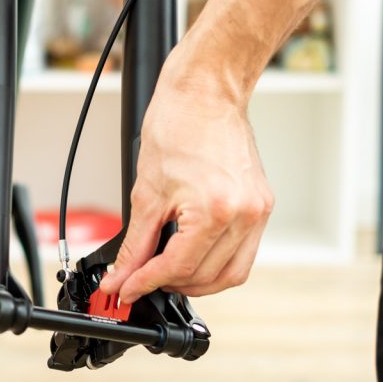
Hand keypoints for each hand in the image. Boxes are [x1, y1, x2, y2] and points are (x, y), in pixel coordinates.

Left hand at [98, 45, 273, 303]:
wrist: (206, 92)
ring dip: (196, 280)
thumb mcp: (146, 192)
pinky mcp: (262, 206)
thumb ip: (135, 243)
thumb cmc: (177, 126)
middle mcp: (245, 215)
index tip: (123, 289)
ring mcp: (258, 212)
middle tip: (138, 280)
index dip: (145, 283)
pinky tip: (192, 256)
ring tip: (165, 273)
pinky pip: (243, 253)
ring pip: (230, 273)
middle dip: (169, 284)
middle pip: (206, 277)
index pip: (177, 267)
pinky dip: (216, 263)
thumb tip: (120, 275)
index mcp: (215, 211)